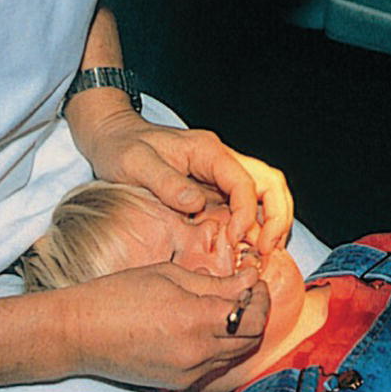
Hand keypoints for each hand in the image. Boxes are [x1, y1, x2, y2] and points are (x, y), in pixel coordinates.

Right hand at [64, 262, 268, 390]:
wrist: (79, 333)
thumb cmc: (117, 295)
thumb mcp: (167, 276)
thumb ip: (214, 283)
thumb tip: (248, 282)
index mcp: (195, 320)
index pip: (252, 317)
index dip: (261, 299)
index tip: (255, 283)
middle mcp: (197, 353)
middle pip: (250, 340)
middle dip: (256, 315)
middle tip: (247, 294)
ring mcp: (188, 372)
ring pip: (233, 355)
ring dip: (237, 332)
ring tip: (224, 308)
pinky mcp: (178, 383)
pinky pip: (211, 366)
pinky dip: (216, 347)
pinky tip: (201, 328)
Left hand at [76, 108, 291, 254]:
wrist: (112, 138)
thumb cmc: (121, 147)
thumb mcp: (135, 163)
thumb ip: (166, 182)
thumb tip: (196, 203)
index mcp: (208, 151)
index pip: (244, 181)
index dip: (247, 212)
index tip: (235, 238)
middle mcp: (221, 161)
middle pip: (269, 183)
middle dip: (277, 216)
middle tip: (267, 250)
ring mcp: (219, 175)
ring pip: (265, 194)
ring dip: (272, 222)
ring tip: (265, 253)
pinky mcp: (213, 190)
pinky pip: (245, 206)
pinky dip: (254, 226)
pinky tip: (248, 247)